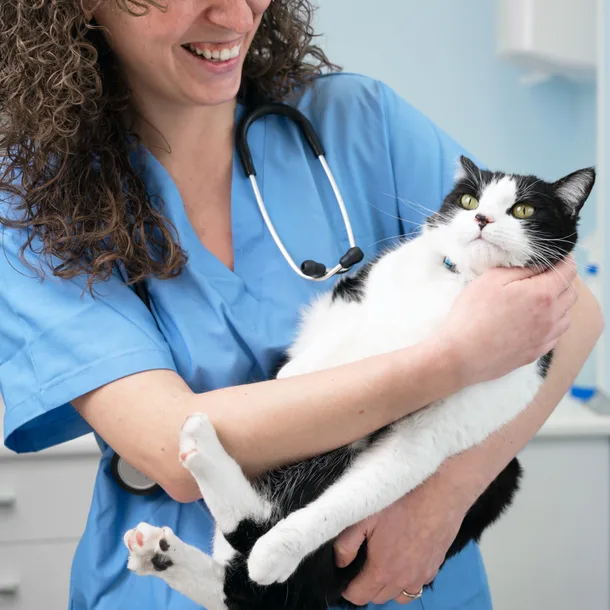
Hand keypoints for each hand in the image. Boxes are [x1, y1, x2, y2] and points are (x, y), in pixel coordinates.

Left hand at [333, 476, 467, 605]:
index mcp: (382, 570)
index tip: (344, 575)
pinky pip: (417, 584)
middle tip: (361, 565)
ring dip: (388, 587)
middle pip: (379, 597)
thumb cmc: (401, 501)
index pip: (359, 596)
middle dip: (366, 587)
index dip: (347, 588)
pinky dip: (407, 579)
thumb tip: (340, 562)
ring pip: (400, 595)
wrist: (440, 491)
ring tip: (382, 564)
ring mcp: (422, 575)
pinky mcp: (435, 566)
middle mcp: (403, 579)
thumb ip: (346, 544)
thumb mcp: (364, 516)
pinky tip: (403, 558)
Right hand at [436, 255, 576, 385]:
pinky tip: (532, 322)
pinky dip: (550, 325)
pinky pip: (554, 336)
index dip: (563, 259)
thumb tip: (540, 263)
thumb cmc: (472, 315)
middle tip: (544, 275)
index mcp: (542, 294)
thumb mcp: (491, 279)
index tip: (554, 256)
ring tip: (537, 300)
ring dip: (558, 304)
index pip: (568, 271)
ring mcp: (545, 338)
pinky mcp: (535, 353)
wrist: (460, 355)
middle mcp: (551, 317)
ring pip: (566, 316)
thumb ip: (521, 268)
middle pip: (571, 293)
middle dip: (563, 280)